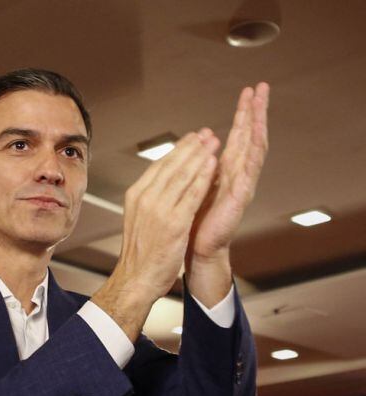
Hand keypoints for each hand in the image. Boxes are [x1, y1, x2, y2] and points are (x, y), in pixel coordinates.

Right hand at [91, 130, 219, 339]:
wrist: (136, 279)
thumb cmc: (141, 252)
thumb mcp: (139, 218)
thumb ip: (150, 198)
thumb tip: (164, 181)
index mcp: (136, 196)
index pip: (159, 165)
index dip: (178, 149)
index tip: (192, 138)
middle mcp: (145, 199)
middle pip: (171, 165)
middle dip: (191, 147)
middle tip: (207, 133)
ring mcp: (159, 210)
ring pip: (182, 176)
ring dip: (200, 156)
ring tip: (214, 142)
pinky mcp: (174, 223)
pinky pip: (192, 194)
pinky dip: (203, 177)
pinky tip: (214, 165)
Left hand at [189, 84, 269, 261]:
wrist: (198, 248)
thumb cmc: (195, 219)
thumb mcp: (194, 185)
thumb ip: (199, 167)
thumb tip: (195, 146)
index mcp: (226, 169)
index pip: (238, 135)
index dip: (243, 114)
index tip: (248, 91)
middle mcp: (237, 174)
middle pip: (250, 136)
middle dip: (255, 112)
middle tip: (260, 88)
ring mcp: (241, 185)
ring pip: (253, 149)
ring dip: (257, 126)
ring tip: (261, 105)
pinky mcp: (240, 199)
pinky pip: (247, 174)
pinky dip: (249, 156)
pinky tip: (253, 140)